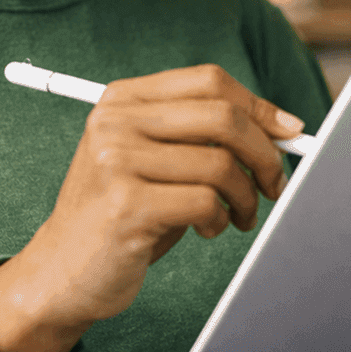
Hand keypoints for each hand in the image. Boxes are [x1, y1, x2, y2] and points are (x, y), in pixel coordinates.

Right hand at [20, 64, 296, 325]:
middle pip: (222, 116)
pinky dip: (221, 220)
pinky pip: (205, 202)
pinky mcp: (125, 205)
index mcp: (123, 100)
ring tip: (238, 217)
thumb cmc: (123, 213)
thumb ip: (200, 135)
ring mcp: (116, 161)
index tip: (288, 132)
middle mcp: (115, 122)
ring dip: (245, 197)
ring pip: (220, 164)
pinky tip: (208, 230)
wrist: (62, 270)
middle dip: (264, 153)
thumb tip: (282, 127)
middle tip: (274, 184)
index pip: (209, 81)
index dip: (258, 106)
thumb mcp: (153, 160)